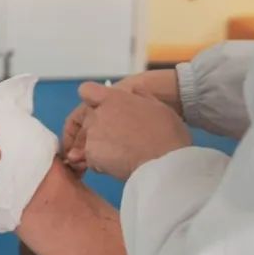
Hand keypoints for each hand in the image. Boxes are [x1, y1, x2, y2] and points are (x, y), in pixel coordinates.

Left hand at [69, 83, 191, 180]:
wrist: (163, 163)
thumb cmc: (166, 136)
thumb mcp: (158, 107)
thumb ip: (140, 97)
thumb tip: (134, 93)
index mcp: (114, 98)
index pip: (87, 90)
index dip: (92, 99)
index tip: (101, 107)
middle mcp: (99, 113)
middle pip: (90, 118)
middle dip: (101, 128)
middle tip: (121, 138)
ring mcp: (93, 134)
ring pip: (91, 139)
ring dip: (102, 146)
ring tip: (125, 154)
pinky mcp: (91, 154)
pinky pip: (91, 158)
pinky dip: (101, 162)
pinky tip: (120, 164)